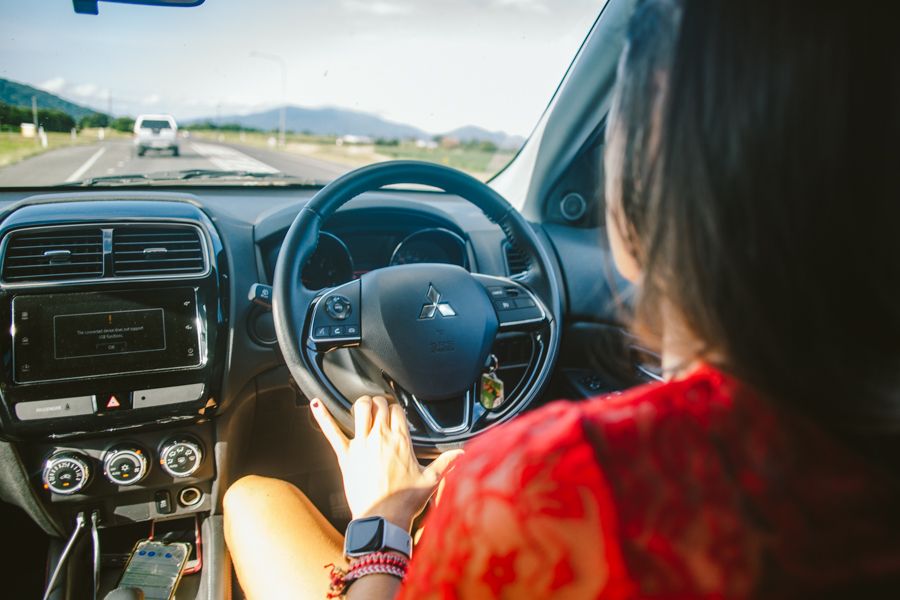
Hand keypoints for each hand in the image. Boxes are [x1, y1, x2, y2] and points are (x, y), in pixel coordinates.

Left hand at [310, 395, 462, 530]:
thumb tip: (462, 455)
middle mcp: (380, 437)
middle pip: (378, 405)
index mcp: (400, 440)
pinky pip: (331, 431)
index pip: (396, 410)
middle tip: (379, 409)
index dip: (394, 408)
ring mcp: (361, 444)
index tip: (394, 413)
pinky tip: (316, 403)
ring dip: (361, 405)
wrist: (382, 520)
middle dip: (379, 403)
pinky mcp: (345, 455)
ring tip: (363, 407)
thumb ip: (445, 463)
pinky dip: (322, 416)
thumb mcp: (430, 481)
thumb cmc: (405, 502)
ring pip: (360, 410)